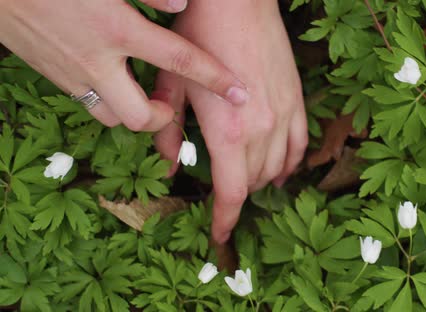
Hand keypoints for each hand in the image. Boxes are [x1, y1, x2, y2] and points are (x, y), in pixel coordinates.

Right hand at [0, 0, 247, 130]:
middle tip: (172, 106)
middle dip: (165, 119)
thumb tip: (181, 4)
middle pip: (142, 116)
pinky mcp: (56, 80)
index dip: (216, 79)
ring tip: (145, 93)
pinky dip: (110, 103)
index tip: (241, 95)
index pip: (180, 61)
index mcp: (118, 27)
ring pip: (114, 118)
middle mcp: (98, 60)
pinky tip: (115, 82)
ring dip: (135, 113)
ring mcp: (73, 75)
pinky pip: (91, 106)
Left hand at [153, 0, 307, 242]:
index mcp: (229, 133)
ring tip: (245, 182)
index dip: (224, 221)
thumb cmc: (200, 37)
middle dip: (234, 196)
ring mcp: (284, 117)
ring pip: (276, 168)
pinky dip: (290, 163)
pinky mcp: (296, 102)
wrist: (238, 2)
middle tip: (219, 197)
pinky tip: (283, 170)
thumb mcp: (173, 85)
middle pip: (252, 183)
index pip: (231, 195)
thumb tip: (169, 166)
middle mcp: (262, 132)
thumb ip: (169, 132)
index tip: (218, 235)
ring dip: (259, 181)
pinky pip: (299, 145)